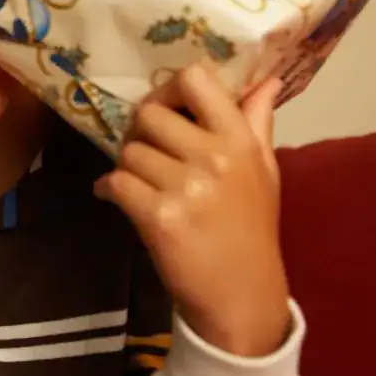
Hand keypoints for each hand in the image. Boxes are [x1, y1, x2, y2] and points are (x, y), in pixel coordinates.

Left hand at [94, 63, 291, 356]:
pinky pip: (115, 182)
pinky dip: (110, 189)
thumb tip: (266, 79)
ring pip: (129, 151)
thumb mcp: (264, 171)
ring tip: (142, 183)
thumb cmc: (250, 228)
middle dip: (141, 131)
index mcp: (240, 140)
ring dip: (127, 166)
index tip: (168, 108)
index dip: (170, 89)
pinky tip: (120, 199)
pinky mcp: (159, 216)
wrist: (241, 295)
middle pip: (149, 114)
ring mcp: (186, 187)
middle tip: (147, 151)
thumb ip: (257, 122)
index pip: (195, 80)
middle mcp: (214, 157)